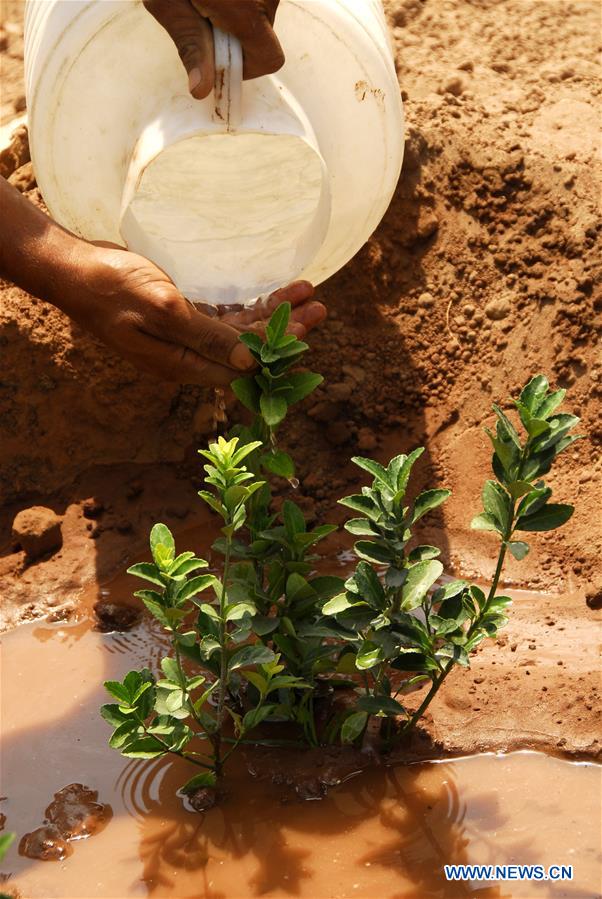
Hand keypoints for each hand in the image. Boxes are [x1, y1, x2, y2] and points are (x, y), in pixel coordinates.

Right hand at [60, 245, 324, 385]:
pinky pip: (224, 319)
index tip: (308, 330)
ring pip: (239, 333)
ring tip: (307, 293)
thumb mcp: (163, 310)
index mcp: (182, 365)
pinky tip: (273, 294)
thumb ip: (207, 338)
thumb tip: (250, 365)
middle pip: (247, 351)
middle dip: (285, 330)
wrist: (74, 270)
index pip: (242, 369)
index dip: (277, 352)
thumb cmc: (113, 287)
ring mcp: (184, 339)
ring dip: (272, 315)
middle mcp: (187, 357)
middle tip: (319, 306)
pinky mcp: (181, 319)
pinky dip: (249, 308)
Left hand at [143, 0, 283, 98]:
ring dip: (237, 12)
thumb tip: (200, 90)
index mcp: (245, 10)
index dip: (246, 68)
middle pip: (264, 32)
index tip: (221, 58)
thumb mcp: (168, 3)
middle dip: (237, 35)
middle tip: (202, 13)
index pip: (269, 59)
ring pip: (261, 9)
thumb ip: (190, 46)